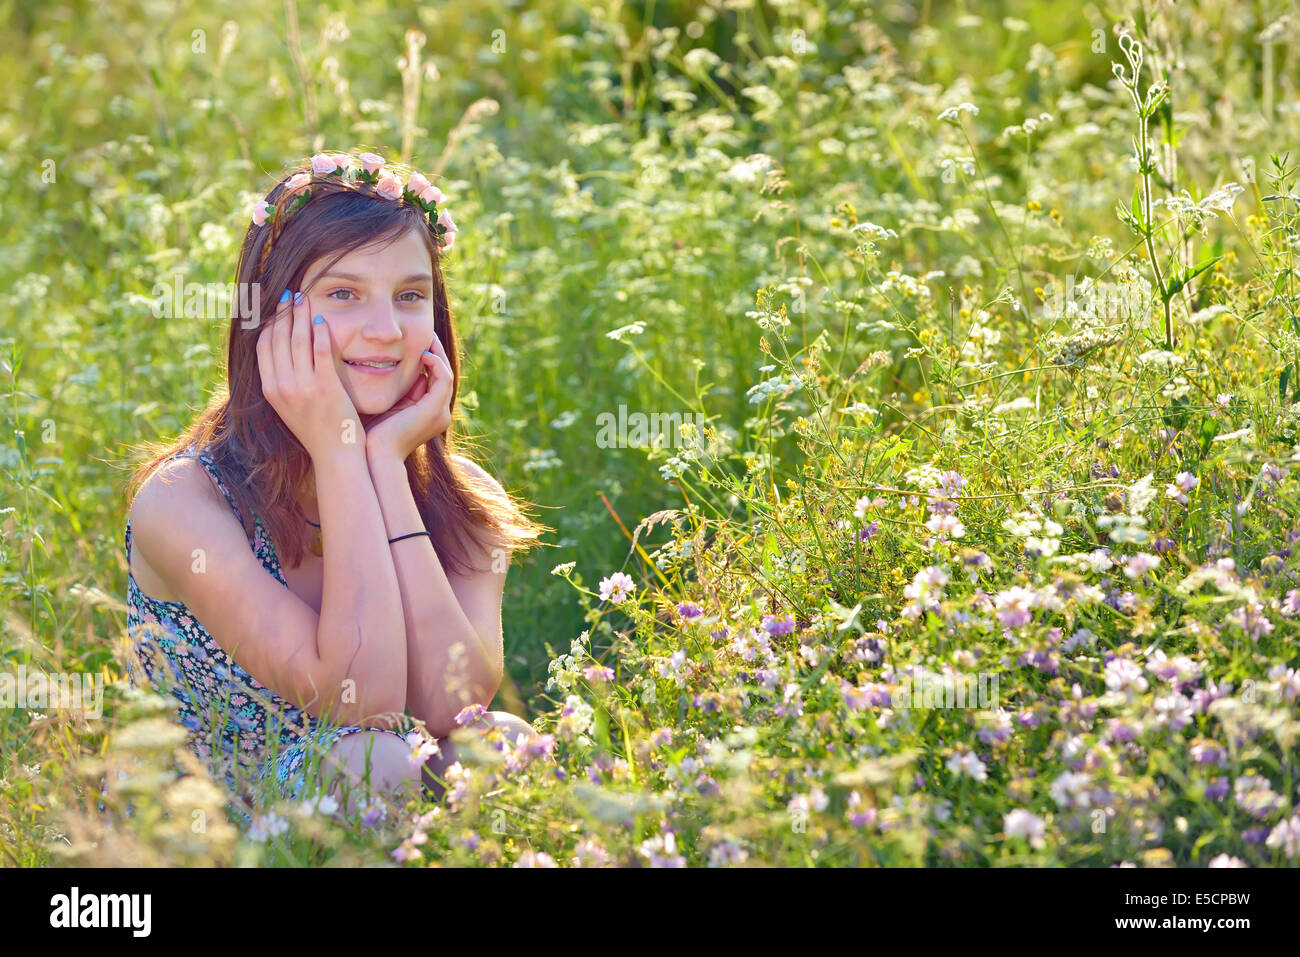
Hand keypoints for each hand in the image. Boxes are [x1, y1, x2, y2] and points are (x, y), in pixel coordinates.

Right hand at [256, 291, 362, 461]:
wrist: (334, 454)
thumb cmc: (316, 430)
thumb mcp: (288, 406)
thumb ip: (282, 382)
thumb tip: (280, 356)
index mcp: (270, 389)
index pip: (263, 346)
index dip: (268, 323)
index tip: (274, 307)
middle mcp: (281, 386)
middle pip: (277, 338)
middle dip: (283, 312)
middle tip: (289, 294)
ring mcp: (302, 386)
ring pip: (296, 340)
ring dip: (299, 315)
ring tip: (304, 298)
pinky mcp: (325, 387)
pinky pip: (320, 351)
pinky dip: (319, 333)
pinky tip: (321, 321)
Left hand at [363, 331, 453, 462]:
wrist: (374, 456)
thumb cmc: (371, 435)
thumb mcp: (383, 406)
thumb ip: (392, 390)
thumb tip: (387, 367)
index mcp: (427, 414)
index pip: (433, 380)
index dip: (427, 360)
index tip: (415, 343)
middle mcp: (439, 414)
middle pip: (443, 375)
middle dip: (436, 353)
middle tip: (426, 334)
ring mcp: (440, 413)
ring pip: (446, 374)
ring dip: (437, 354)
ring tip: (426, 338)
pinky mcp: (435, 409)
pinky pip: (443, 378)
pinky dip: (435, 363)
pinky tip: (421, 354)